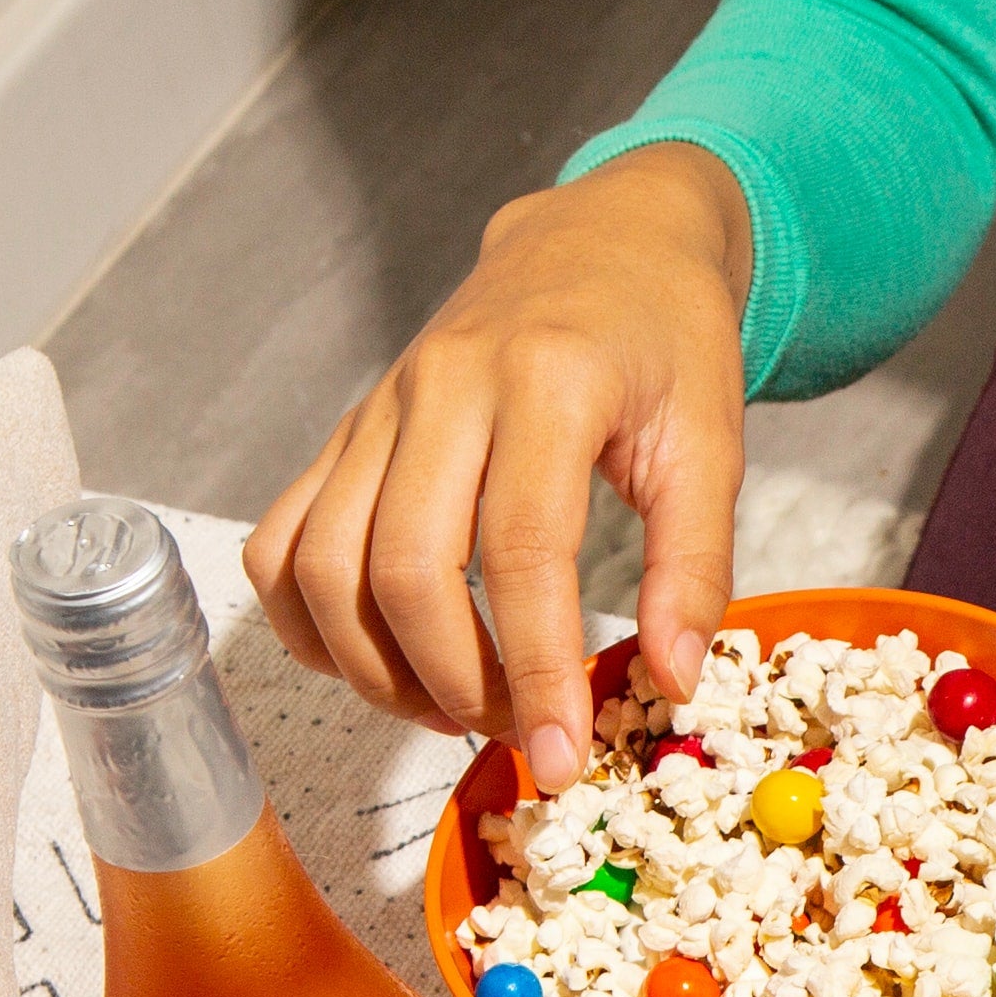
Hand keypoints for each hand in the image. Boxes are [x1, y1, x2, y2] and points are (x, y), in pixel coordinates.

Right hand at [246, 144, 752, 788]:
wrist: (603, 240)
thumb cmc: (665, 340)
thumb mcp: (712, 442)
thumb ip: (696, 564)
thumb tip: (674, 680)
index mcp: (548, 383)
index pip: (520, 552)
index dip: (535, 670)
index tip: (561, 755)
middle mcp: (445, 387)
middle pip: (401, 565)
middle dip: (452, 681)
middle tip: (515, 734)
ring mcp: (382, 408)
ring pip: (323, 560)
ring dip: (375, 666)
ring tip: (453, 709)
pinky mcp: (349, 430)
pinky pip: (283, 536)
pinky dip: (309, 621)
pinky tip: (377, 663)